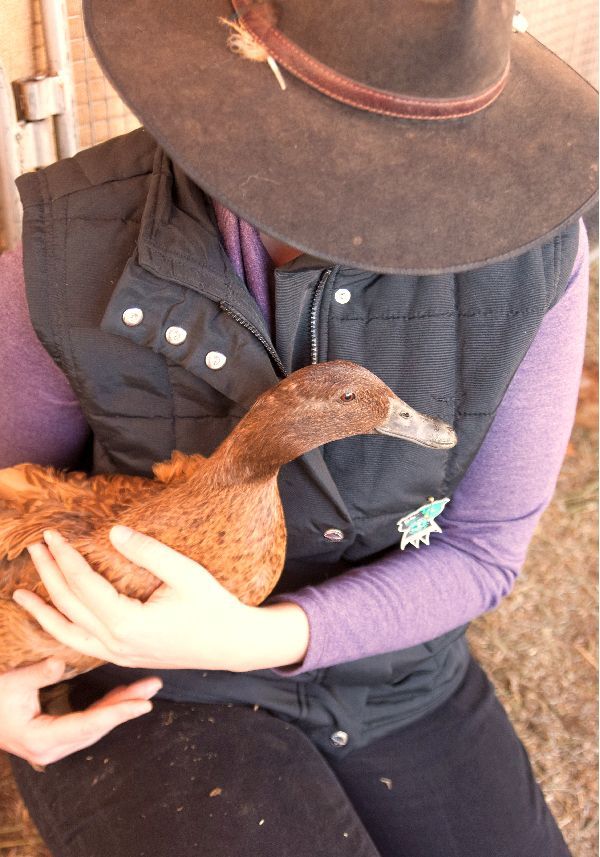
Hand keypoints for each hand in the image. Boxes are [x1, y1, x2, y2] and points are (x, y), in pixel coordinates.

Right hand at [0, 657, 160, 765]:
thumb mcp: (11, 683)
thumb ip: (37, 674)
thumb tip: (59, 663)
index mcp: (41, 739)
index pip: (88, 725)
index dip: (117, 713)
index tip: (143, 705)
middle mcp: (51, 748)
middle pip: (97, 727)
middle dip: (127, 706)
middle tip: (153, 686)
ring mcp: (54, 745)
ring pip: (96, 726)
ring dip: (120, 706)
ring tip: (146, 688)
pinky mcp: (56, 736)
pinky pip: (87, 723)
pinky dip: (106, 708)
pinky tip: (122, 696)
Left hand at [14, 527, 309, 672]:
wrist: (231, 644)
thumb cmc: (213, 606)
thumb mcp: (186, 574)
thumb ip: (148, 552)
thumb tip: (113, 532)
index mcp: (128, 623)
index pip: (84, 585)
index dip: (66, 557)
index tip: (53, 534)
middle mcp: (117, 644)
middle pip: (70, 606)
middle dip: (49, 575)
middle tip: (35, 547)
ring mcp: (118, 655)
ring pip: (68, 633)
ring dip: (44, 610)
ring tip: (20, 594)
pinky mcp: (123, 657)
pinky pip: (82, 644)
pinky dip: (61, 630)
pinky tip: (54, 617)